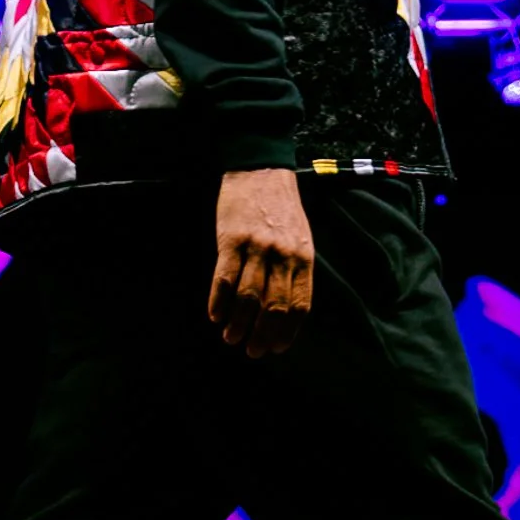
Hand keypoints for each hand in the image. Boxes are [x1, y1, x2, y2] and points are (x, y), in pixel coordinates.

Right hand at [208, 168, 314, 357]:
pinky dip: (218, 301)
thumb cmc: (281, 207)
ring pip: (247, 297)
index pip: (299, 305)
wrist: (260, 169)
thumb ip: (296, 270)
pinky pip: (224, 278)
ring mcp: (256, 248)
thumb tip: (287, 308)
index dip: (287, 331)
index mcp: (303, 257)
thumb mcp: (301, 237)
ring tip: (231, 338)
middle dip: (263, 335)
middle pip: (273, 307)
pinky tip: (215, 315)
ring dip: (238, 323)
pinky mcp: (231, 239)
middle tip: (252, 351)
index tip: (277, 347)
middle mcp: (282, 255)